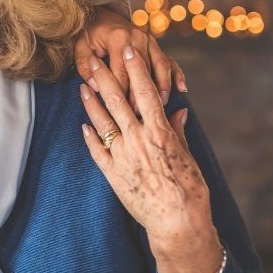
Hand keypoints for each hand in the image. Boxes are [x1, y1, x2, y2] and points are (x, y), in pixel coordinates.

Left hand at [74, 7, 187, 106]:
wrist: (102, 15)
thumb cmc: (89, 34)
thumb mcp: (80, 47)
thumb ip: (85, 67)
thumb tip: (96, 86)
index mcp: (118, 39)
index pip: (121, 72)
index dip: (121, 93)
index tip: (120, 112)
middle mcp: (137, 38)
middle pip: (143, 72)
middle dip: (141, 95)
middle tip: (140, 115)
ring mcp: (149, 41)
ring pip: (160, 66)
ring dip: (162, 86)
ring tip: (162, 105)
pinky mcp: (156, 45)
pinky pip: (169, 60)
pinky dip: (176, 74)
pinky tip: (182, 88)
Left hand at [79, 45, 221, 272]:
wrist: (178, 222)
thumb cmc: (190, 190)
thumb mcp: (188, 156)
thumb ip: (178, 131)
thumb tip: (177, 111)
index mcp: (160, 132)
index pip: (145, 92)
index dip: (136, 69)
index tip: (129, 49)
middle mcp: (138, 140)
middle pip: (117, 101)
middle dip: (104, 77)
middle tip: (93, 59)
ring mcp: (123, 157)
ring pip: (102, 122)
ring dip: (91, 102)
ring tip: (82, 86)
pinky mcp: (113, 175)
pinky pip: (97, 151)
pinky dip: (90, 136)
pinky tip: (83, 124)